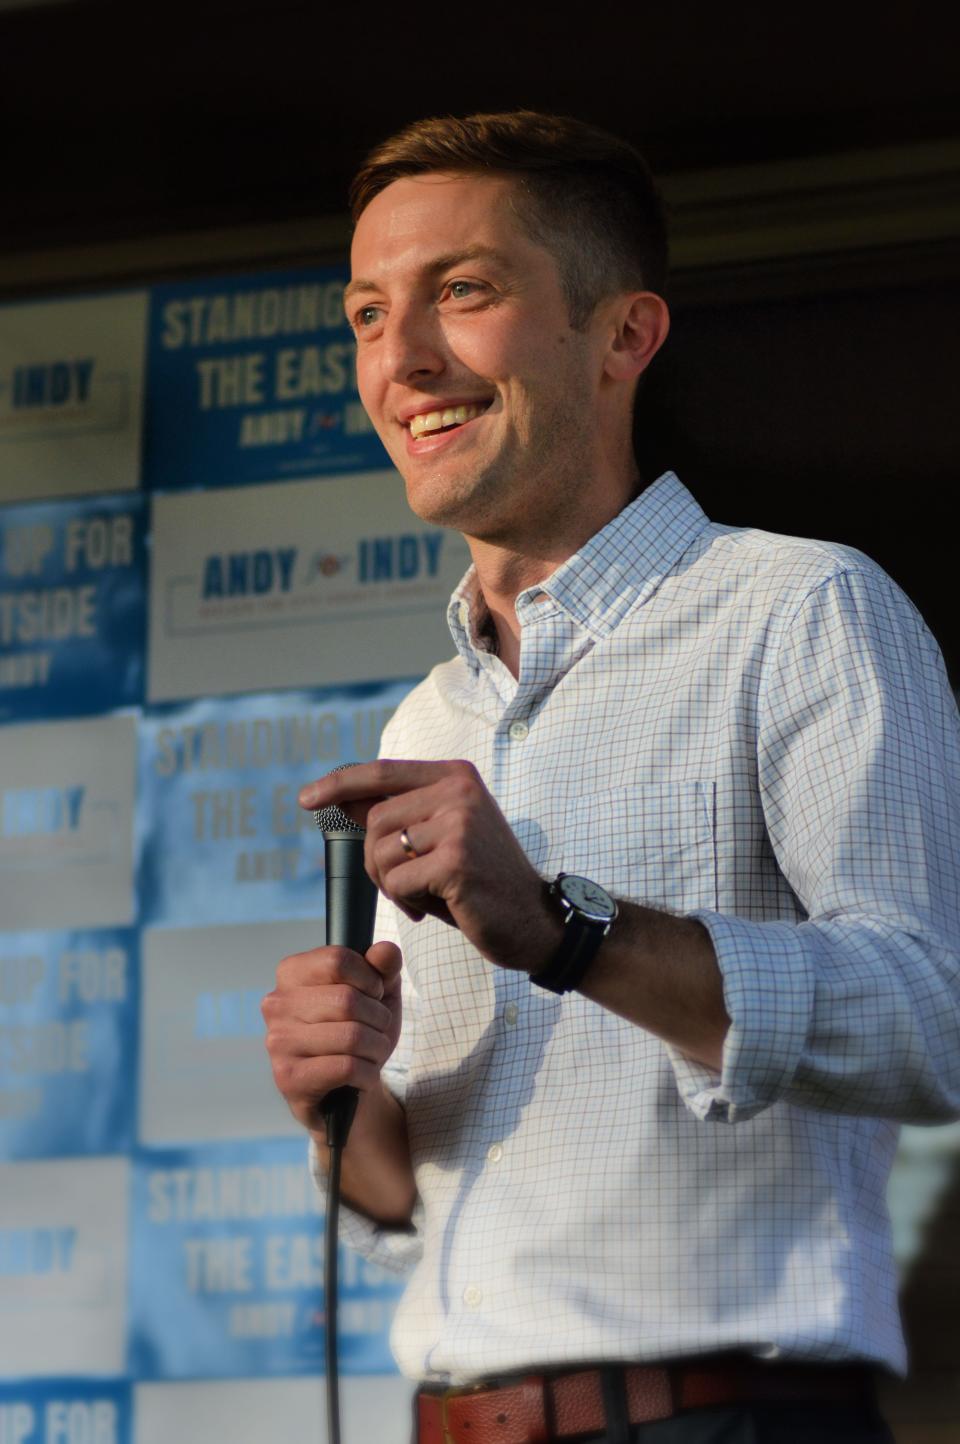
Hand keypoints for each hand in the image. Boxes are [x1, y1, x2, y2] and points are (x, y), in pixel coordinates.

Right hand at [261, 940, 401, 1132]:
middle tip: (377, 1031)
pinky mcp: (288, 1078)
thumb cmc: (360, 1030)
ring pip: (351, 1036)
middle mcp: (276, 1004)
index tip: (373, 994)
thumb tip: (386, 951)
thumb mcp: (379, 993)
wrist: (349, 1088)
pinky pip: (346, 1068)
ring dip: (376, 1048)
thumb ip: (384, 966)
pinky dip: (367, 1073)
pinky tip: (362, 1076)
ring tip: (371, 1054)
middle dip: (378, 1019)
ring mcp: (278, 1042)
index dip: (370, 978)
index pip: (338, 960)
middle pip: (347, 1000)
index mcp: (292, 973)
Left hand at [300, 760, 561, 973]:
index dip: (338, 783)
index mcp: (456, 776)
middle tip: (404, 887)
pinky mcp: (456, 861)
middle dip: (375, 861)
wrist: (534, 921)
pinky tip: (432, 908)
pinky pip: (397, 882)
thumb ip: (398, 815)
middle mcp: (459, 791)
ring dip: (392, 885)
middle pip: (375, 821)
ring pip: (382, 853)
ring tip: (424, 897)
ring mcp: (459, 824)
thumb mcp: (440, 839)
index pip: (383, 772)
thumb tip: (342, 797)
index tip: (305, 799)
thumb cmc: (481, 883)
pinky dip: (406, 902)